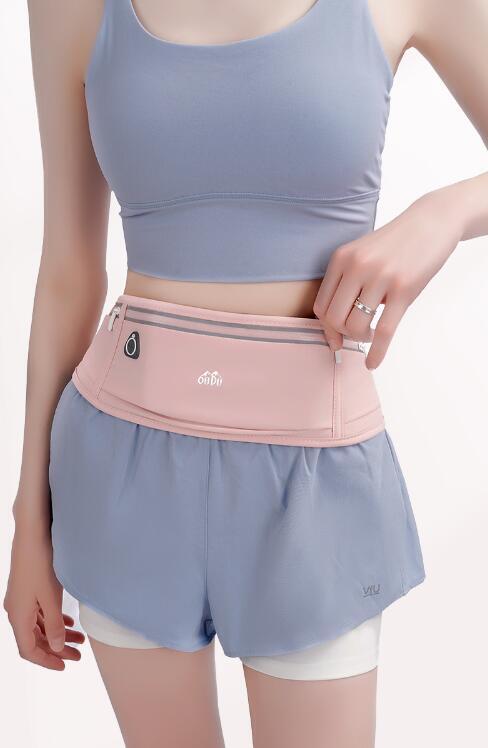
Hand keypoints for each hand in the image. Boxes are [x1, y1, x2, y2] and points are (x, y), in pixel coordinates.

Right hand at [3, 521, 84, 669]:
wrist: (33, 534)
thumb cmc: (41, 563)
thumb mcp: (51, 598)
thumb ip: (54, 625)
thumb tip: (56, 648)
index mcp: (18, 616)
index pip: (29, 650)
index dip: (46, 661)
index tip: (65, 665)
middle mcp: (16, 610)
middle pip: (35, 639)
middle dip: (57, 648)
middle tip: (79, 654)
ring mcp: (21, 599)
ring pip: (39, 625)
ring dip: (58, 633)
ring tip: (80, 638)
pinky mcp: (27, 589)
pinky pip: (39, 612)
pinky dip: (53, 619)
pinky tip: (69, 620)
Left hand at [313, 190, 462, 368]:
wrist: (432, 222)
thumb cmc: (395, 244)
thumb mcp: (362, 254)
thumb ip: (345, 284)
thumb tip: (333, 329)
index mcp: (341, 258)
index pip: (321, 305)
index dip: (326, 328)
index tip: (335, 337)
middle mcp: (357, 267)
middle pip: (334, 319)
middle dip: (343, 334)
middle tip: (356, 333)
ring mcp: (381, 278)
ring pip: (356, 327)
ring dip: (361, 339)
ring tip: (370, 334)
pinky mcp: (404, 290)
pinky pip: (384, 332)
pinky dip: (376, 353)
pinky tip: (373, 363)